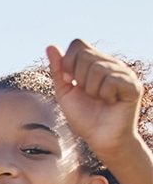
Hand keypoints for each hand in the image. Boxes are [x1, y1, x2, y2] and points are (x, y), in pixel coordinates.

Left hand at [47, 40, 144, 158]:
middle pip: (85, 55)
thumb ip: (58, 70)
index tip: (70, 81)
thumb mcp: (65, 92)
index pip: (78, 44)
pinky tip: (111, 102)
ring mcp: (125, 73)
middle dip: (78, 78)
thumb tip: (50, 46)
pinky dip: (104, 94)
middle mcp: (112, 64)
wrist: (100, 139)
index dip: (68, 63)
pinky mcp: (133, 86)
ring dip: (91, 89)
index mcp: (96, 63)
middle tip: (88, 94)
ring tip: (99, 99)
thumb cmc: (84, 116)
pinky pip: (111, 80)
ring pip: (97, 68)